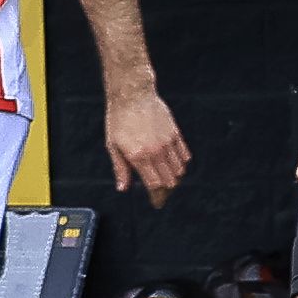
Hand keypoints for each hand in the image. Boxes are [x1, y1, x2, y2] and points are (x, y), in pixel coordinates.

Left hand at [103, 74, 191, 204]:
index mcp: (139, 156)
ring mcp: (168, 142)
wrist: (132, 94)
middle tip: (160, 195)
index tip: (156, 203)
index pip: (154, 186)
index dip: (157, 197)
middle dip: (166, 192)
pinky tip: (175, 166)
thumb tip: (123, 188)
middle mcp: (156, 151)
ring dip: (174, 179)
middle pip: (169, 181)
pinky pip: (184, 155)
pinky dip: (182, 164)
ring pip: (179, 170)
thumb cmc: (119, 119)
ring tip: (166, 181)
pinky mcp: (175, 134)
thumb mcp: (113, 145)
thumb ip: (120, 168)